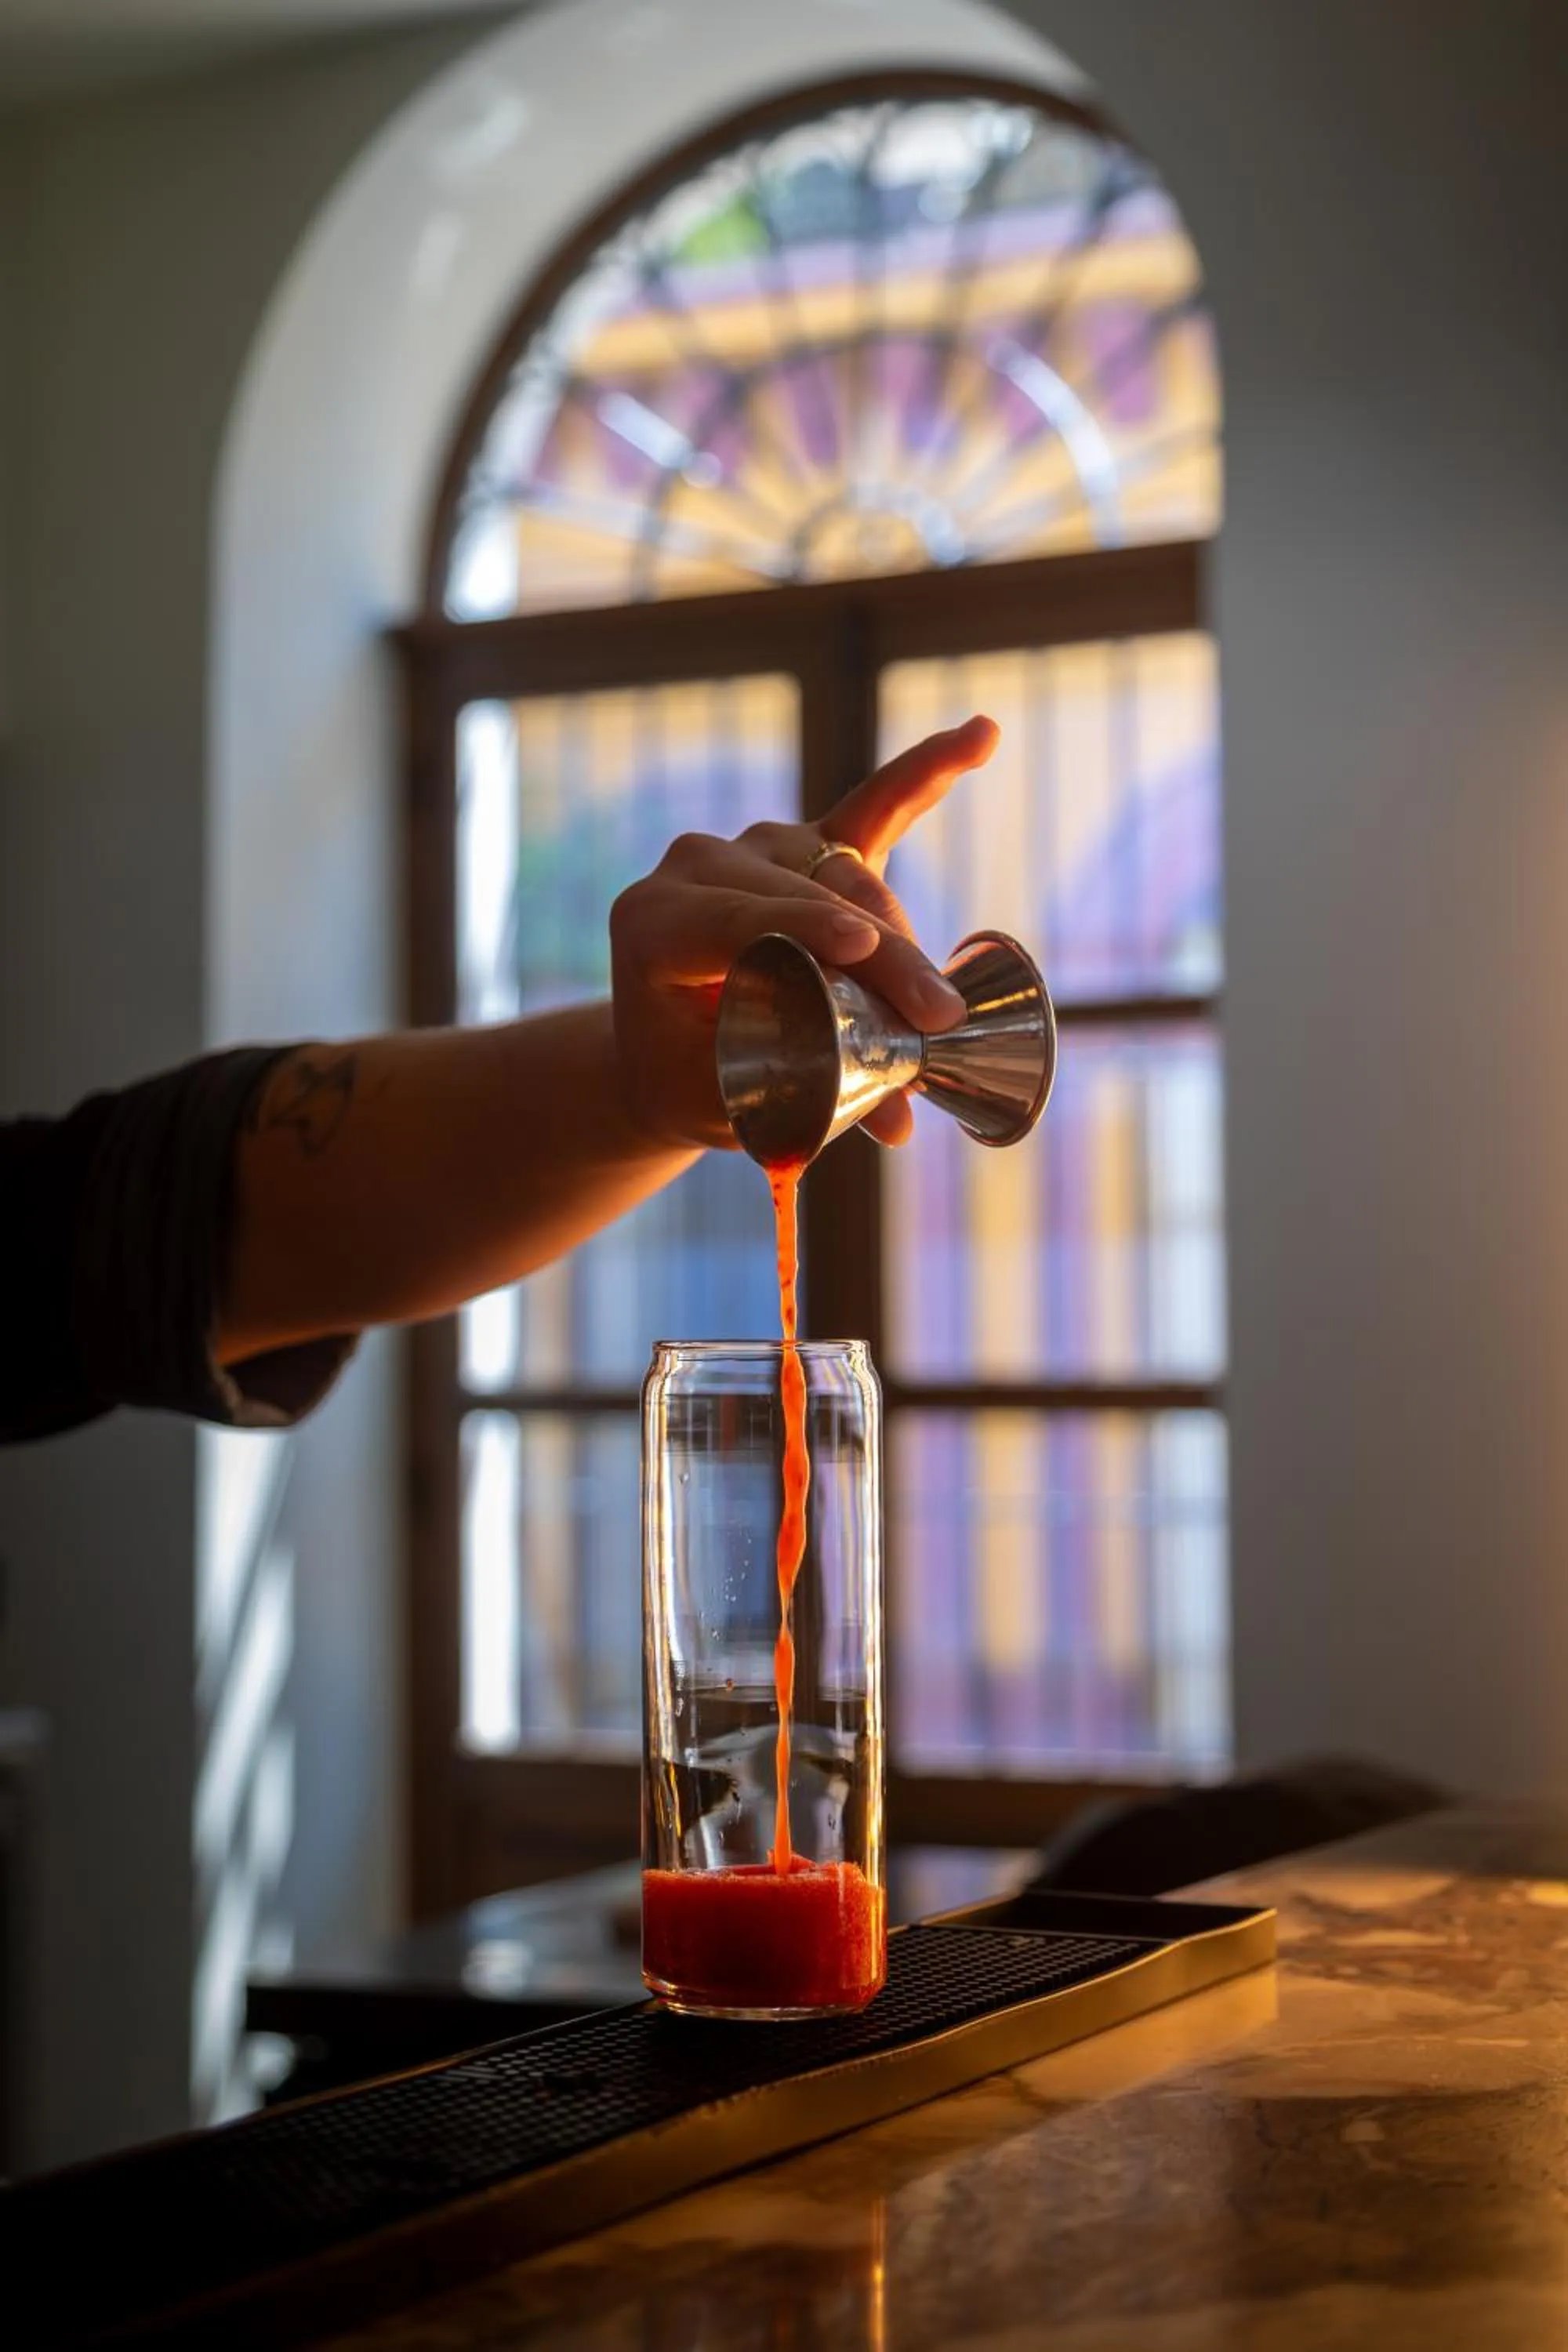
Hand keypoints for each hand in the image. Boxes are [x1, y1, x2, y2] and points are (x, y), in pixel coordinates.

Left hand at [609, 715, 999, 1150]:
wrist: (661, 1055)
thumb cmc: (686, 1079)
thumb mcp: (723, 1098)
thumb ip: (803, 1099)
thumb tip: (901, 1123)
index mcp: (656, 922)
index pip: (738, 917)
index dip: (805, 929)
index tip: (864, 950)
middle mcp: (698, 866)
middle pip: (807, 897)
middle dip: (881, 959)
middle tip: (934, 1019)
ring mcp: (753, 848)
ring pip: (846, 875)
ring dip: (900, 934)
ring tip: (937, 1005)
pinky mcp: (805, 849)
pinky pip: (874, 807)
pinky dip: (926, 774)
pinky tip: (982, 735)